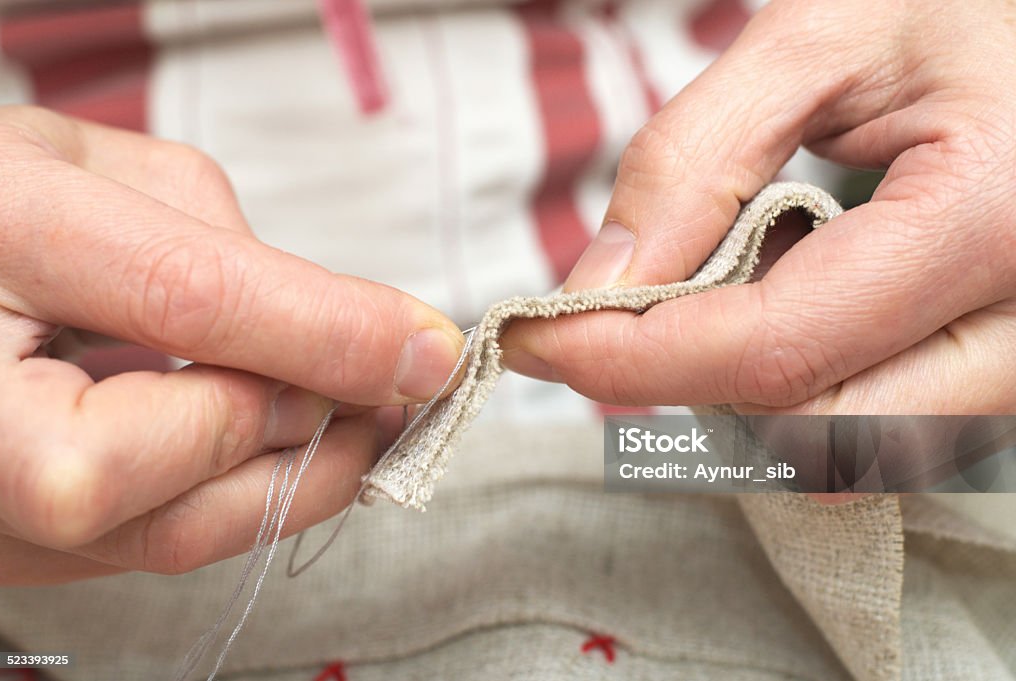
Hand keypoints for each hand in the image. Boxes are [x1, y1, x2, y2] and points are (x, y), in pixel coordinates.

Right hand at [0, 107, 463, 583]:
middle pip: (184, 461)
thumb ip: (212, 237)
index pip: (188, 299)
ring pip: (176, 532)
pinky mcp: (5, 548)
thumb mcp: (85, 169)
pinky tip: (274, 448)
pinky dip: (236, 500)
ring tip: (355, 421)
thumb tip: (346, 329)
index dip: (330, 328)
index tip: (429, 349)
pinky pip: (146, 548)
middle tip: (388, 386)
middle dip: (314, 422)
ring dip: (297, 477)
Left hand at [502, 0, 1015, 415]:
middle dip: (691, 388)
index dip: (632, 358)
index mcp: (991, 218)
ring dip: (748, 390)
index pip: (776, 348)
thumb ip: (697, 159)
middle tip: (615, 319)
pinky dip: (806, 383)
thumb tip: (601, 285)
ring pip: (853, 448)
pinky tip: (789, 298)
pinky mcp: (1006, 364)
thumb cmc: (962, 2)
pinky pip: (890, 424)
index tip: (536, 336)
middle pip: (816, 433)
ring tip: (717, 284)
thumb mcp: (820, 38)